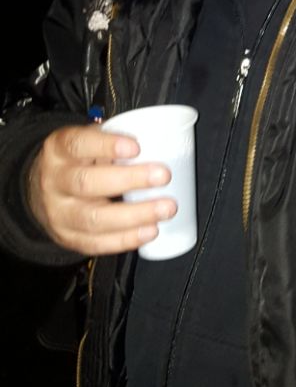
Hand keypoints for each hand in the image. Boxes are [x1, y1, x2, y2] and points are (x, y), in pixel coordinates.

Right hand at [27, 124, 175, 255]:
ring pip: (94, 219)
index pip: (77, 145)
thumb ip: (111, 142)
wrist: (39, 191)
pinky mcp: (68, 238)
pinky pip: (96, 243)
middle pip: (87, 183)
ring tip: (165, 208)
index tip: (136, 147)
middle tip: (163, 176)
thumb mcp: (86, 143)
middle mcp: (55, 182)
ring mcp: (59, 213)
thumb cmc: (76, 162)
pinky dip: (126, 239)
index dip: (107, 146)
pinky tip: (150, 230)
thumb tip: (159, 145)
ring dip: (135, 215)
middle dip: (130, 180)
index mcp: (58, 150)